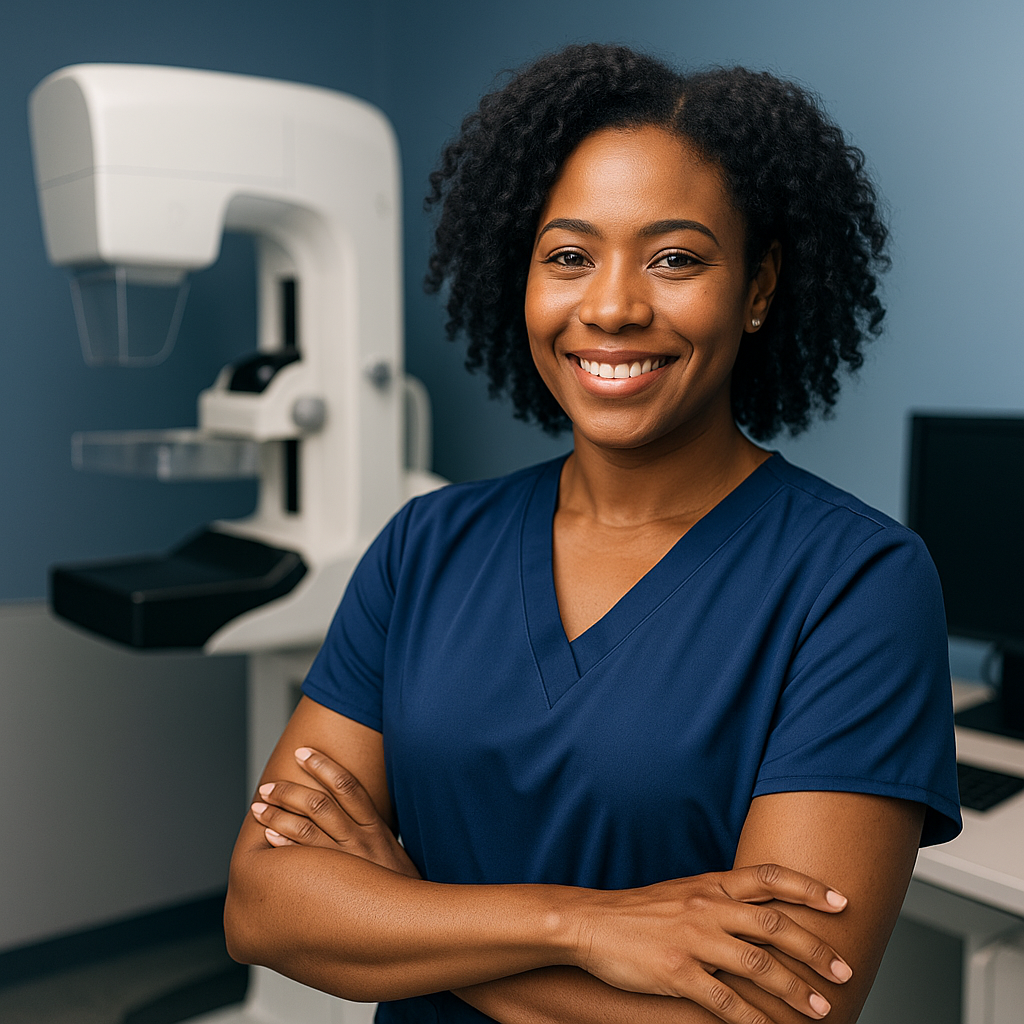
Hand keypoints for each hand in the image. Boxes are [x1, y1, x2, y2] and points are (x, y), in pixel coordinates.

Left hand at [250, 747, 420, 878]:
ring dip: (279, 816)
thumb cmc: (399, 887)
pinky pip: (306, 863)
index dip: (324, 765)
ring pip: (308, 829)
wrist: (415, 921)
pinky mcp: (339, 887)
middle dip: (289, 791)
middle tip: (266, 786)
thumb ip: (369, 831)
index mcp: (375, 827)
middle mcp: (361, 840)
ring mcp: (350, 864)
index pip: (348, 785)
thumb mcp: (390, 851)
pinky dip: (286, 848)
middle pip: (320, 804)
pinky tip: (269, 840)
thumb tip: (345, 811)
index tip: (302, 752)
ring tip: (259, 808)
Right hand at [575, 864, 852, 1021]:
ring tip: (821, 1009)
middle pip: (775, 924)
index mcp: (711, 884)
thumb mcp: (684, 892)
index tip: (841, 901)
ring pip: (758, 964)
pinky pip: (725, 1001)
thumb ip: (721, 899)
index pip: (769, 877)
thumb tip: (763, 914)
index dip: (809, 887)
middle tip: (844, 969)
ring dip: (795, 990)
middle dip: (815, 948)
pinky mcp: (677, 972)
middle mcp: (707, 907)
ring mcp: (693, 940)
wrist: (592, 923)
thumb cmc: (641, 911)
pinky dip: (753, 1020)